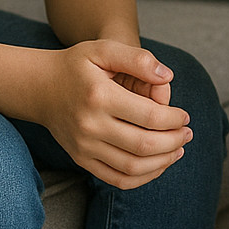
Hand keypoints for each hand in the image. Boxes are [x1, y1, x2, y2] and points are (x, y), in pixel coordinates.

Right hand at [36, 41, 192, 189]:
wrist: (40, 87)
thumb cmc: (77, 65)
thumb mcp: (104, 49)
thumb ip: (138, 59)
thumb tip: (167, 76)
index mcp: (100, 97)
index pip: (150, 117)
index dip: (175, 119)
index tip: (185, 116)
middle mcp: (90, 126)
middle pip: (144, 145)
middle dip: (174, 141)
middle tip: (187, 134)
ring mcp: (84, 147)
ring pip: (132, 167)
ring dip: (162, 162)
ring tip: (178, 150)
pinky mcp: (81, 160)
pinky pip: (116, 179)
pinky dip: (142, 177)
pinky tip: (157, 164)